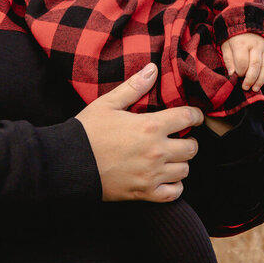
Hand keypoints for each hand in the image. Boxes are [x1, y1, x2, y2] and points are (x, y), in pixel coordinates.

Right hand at [75, 63, 203, 202]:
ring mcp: (152, 174)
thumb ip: (133, 87)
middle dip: (189, 141)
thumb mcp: (108, 104)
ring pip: (185, 170)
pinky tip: (165, 178)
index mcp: (150, 126)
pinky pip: (174, 193)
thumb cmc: (86, 132)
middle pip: (192, 148)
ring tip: (170, 157)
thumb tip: (152, 69)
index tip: (194, 117)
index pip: (187, 118)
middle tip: (179, 138)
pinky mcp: (144, 193)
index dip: (195, 116)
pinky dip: (174, 186)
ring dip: (180, 163)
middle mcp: (156, 151)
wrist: (68, 163)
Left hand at [221, 33, 263, 90]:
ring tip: (255, 88)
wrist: (248, 22)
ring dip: (261, 79)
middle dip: (251, 79)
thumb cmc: (234, 38)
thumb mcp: (226, 46)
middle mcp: (256, 45)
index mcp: (242, 43)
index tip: (237, 76)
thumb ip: (228, 60)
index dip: (240, 72)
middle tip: (246, 88)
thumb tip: (232, 75)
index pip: (242, 62)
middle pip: (255, 65)